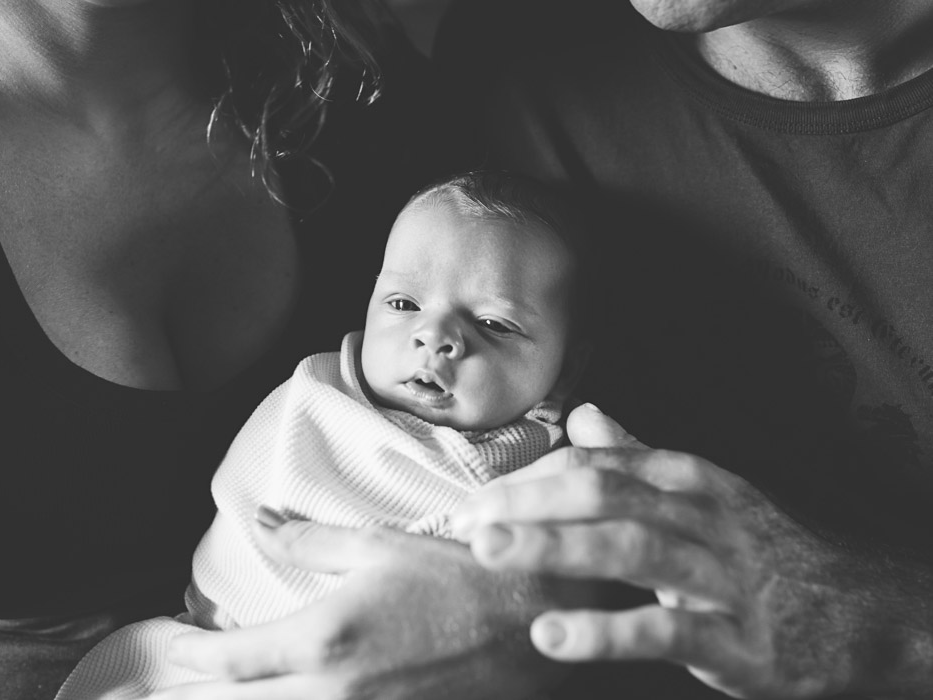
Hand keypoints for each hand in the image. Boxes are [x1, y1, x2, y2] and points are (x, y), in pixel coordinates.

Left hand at [149, 519, 582, 699]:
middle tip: (160, 687)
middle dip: (194, 694)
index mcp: (325, 636)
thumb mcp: (384, 544)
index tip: (169, 644)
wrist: (539, 627)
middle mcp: (333, 693)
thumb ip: (312, 537)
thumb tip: (261, 521)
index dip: (188, 653)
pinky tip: (284, 696)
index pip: (229, 658)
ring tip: (213, 692)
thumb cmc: (463, 578)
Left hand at [451, 403, 932, 698]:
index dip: (534, 477)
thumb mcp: (705, 494)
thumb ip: (639, 457)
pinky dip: (604, 630)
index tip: (478, 496)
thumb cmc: (760, 547)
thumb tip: (585, 415)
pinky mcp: (734, 639)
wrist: (856, 610)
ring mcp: (720, 576)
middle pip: (607, 495)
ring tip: (493, 552)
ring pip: (631, 548)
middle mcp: (702, 517)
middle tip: (470, 519)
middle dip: (533, 502)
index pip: (600, 465)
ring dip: (555, 547)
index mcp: (689, 480)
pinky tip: (552, 634)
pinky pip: (663, 629)